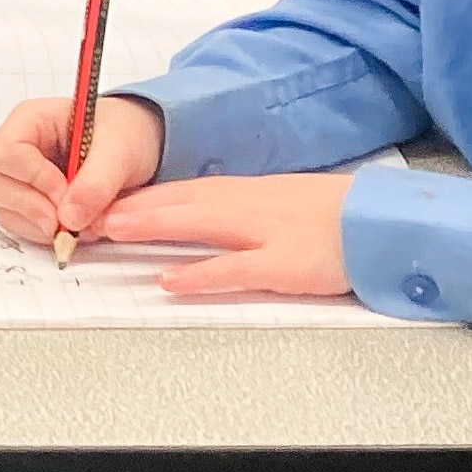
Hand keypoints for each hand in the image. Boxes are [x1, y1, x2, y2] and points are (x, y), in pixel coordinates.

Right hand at [0, 93, 162, 246]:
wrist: (137, 148)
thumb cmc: (124, 133)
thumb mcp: (121, 149)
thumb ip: (97, 181)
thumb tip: (70, 218)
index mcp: (30, 120)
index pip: (6, 151)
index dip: (33, 178)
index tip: (65, 194)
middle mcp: (14, 148)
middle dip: (24, 205)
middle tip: (61, 220)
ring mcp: (16, 177)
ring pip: (1, 207)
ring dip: (37, 223)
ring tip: (79, 221)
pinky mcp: (25, 202)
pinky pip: (18, 225)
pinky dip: (43, 232)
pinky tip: (73, 224)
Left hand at [99, 174, 357, 298]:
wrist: (384, 222)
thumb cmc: (333, 217)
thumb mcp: (279, 203)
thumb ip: (237, 209)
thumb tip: (194, 216)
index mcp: (247, 193)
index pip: (182, 190)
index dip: (138, 195)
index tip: (100, 199)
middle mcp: (249, 206)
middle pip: (180, 201)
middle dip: (131, 206)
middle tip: (87, 212)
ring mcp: (266, 233)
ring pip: (199, 224)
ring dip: (153, 225)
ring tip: (113, 230)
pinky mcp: (285, 263)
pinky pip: (235, 269)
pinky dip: (200, 275)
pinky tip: (170, 281)